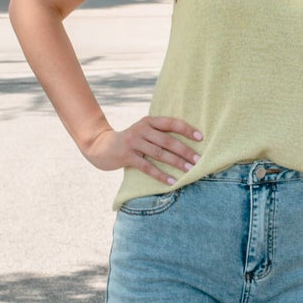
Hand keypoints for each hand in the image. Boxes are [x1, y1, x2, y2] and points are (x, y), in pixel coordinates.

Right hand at [85, 114, 202, 183]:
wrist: (102, 146)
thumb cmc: (130, 141)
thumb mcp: (143, 132)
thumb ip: (160, 134)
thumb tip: (187, 144)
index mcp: (149, 121)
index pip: (171, 123)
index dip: (187, 130)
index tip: (201, 138)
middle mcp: (141, 129)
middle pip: (167, 140)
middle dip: (185, 151)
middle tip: (199, 160)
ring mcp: (133, 142)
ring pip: (159, 154)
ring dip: (176, 163)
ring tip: (189, 171)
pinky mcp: (127, 156)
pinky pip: (147, 167)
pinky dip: (160, 175)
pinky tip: (171, 181)